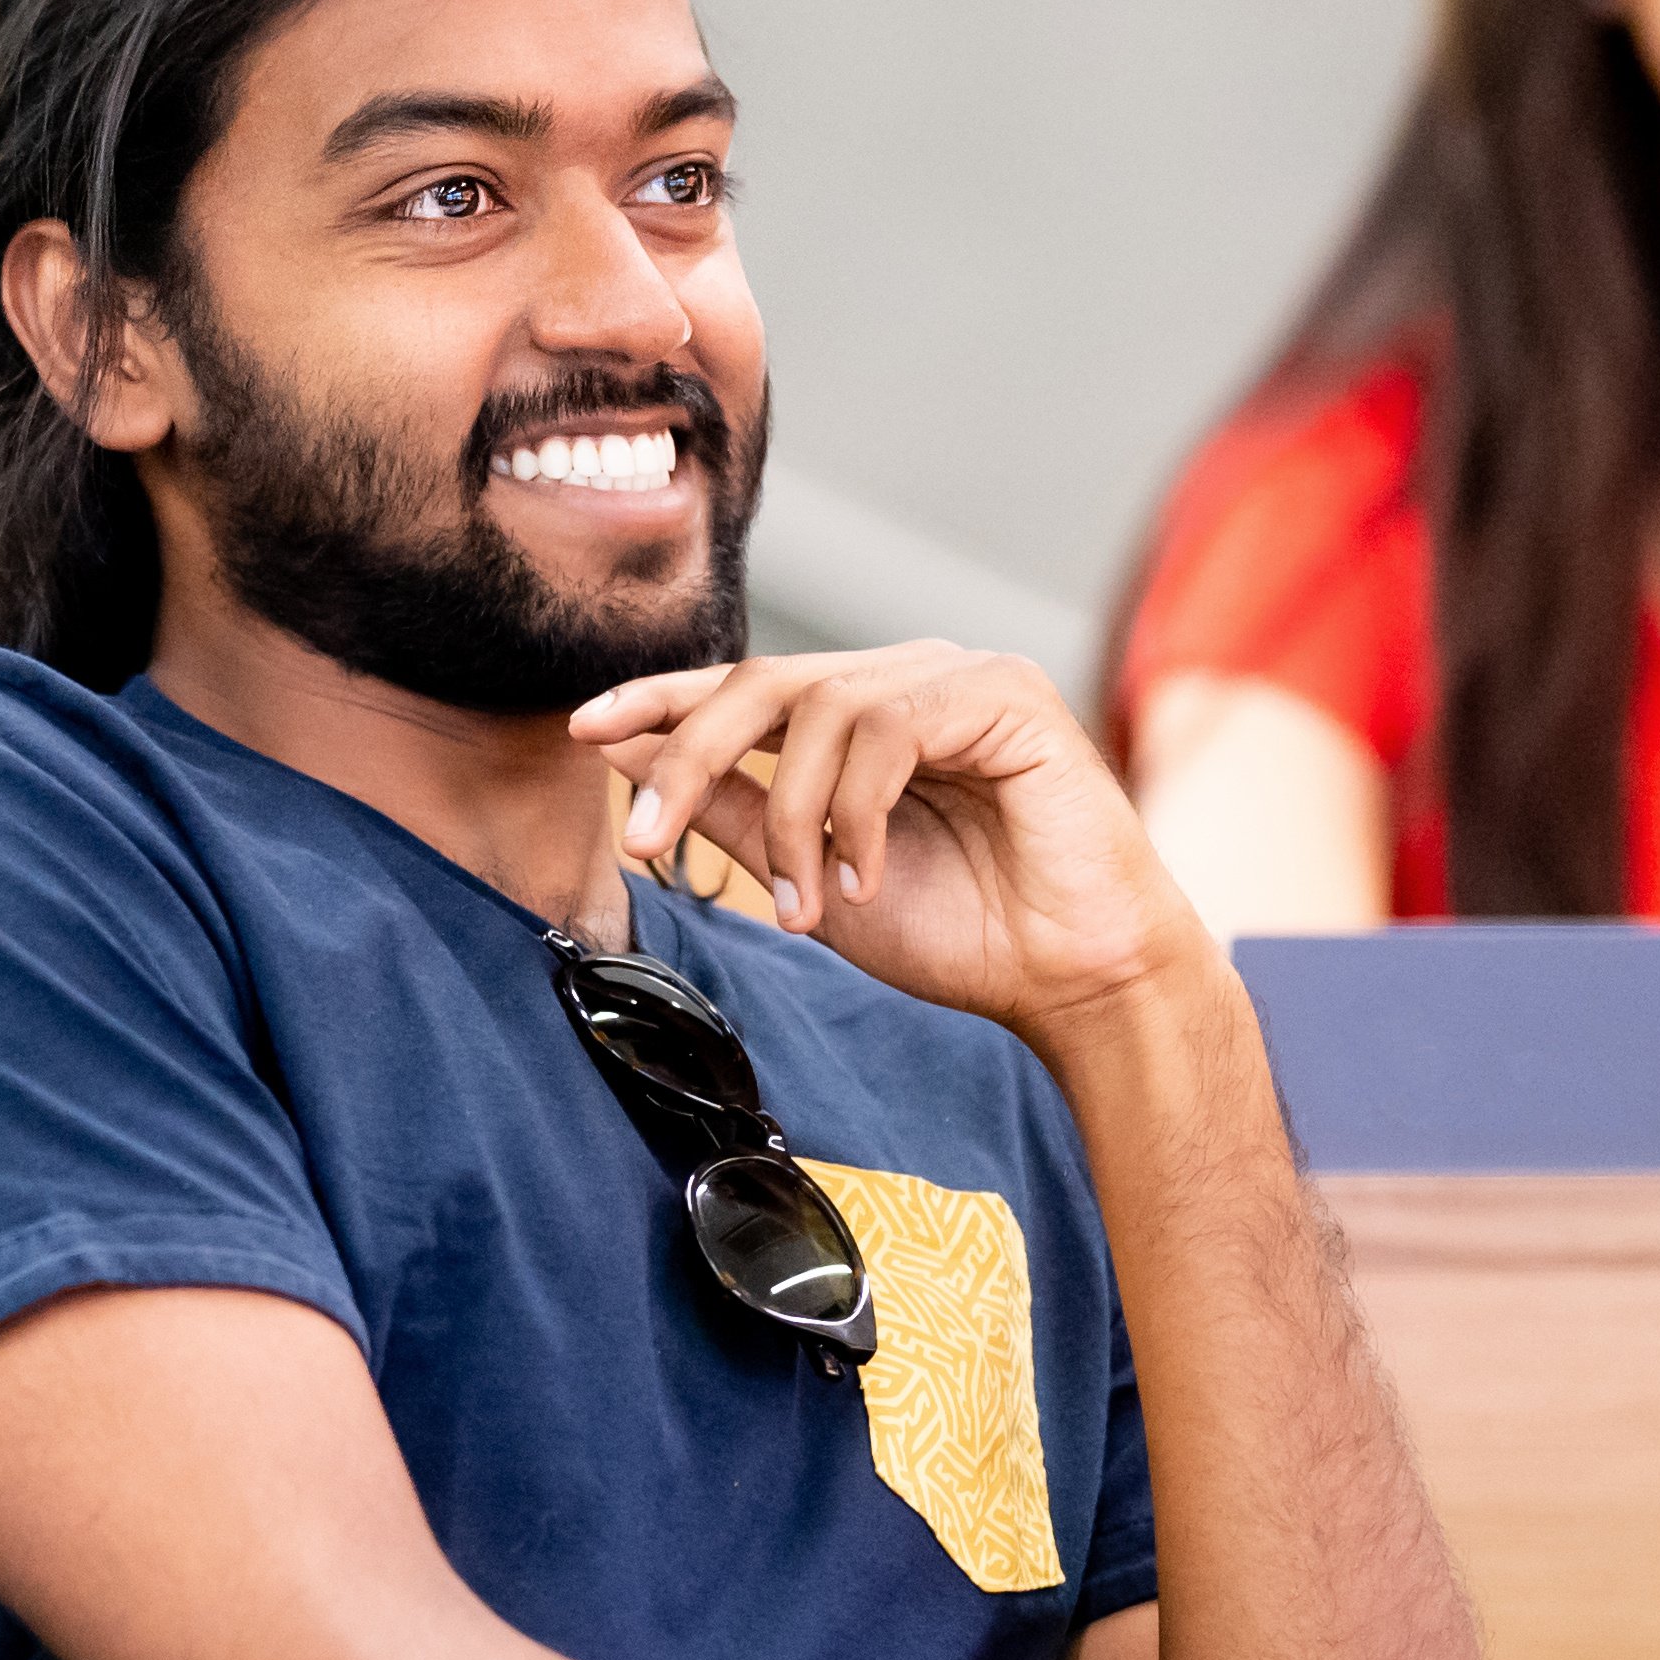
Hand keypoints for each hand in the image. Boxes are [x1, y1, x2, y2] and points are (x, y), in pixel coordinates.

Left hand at [573, 643, 1214, 1043]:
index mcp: (863, 716)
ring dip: (790, 818)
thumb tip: (632, 758)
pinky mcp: (1006, 694)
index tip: (585, 731)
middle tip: (643, 841)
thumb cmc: (963, 934)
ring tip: (801, 906)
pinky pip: (889, 728)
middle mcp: (907, 681)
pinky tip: (863, 880)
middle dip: (688, 754)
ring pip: (821, 706)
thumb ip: (734, 814)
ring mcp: (959, 679)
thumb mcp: (810, 881)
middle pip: (765, 680)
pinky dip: (855, 812)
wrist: (1074, 980)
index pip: (745, 688)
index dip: (663, 702)